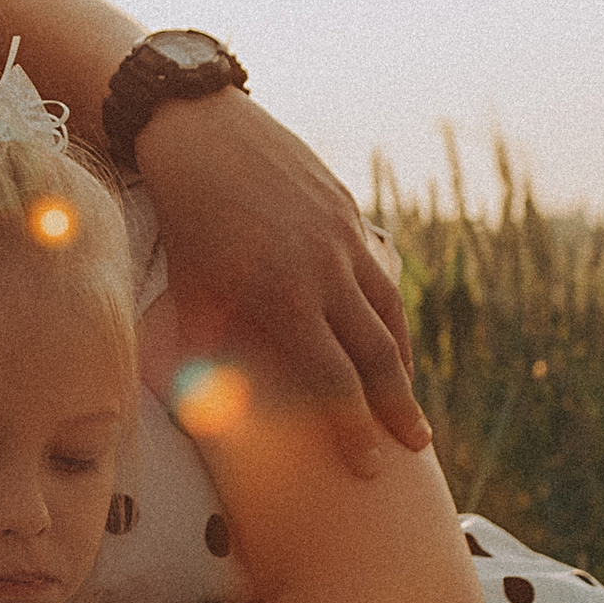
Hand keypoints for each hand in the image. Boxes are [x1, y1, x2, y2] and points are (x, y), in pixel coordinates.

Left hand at [136, 89, 426, 475]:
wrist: (201, 137)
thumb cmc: (187, 227)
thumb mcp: (192, 298)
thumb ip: (208, 358)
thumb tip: (212, 422)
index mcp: (284, 296)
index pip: (333, 379)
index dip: (354, 428)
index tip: (370, 465)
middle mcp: (326, 268)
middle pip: (377, 352)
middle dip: (398, 405)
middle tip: (417, 445)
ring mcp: (344, 236)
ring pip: (390, 309)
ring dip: (401, 358)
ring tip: (404, 394)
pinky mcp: (350, 211)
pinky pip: (380, 270)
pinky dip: (389, 309)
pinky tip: (388, 332)